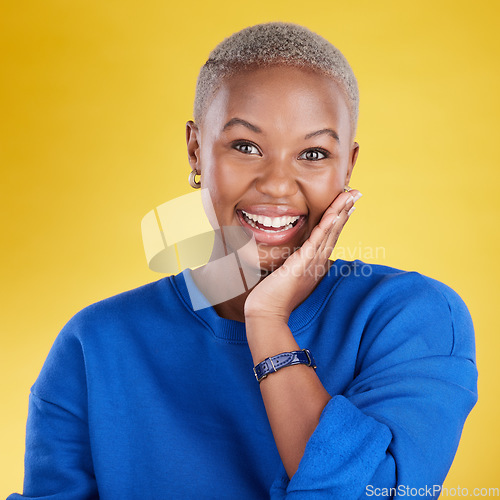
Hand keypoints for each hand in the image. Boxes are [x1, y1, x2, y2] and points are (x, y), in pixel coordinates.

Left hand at [244, 189, 361, 322]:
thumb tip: (294, 257)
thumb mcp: (288, 275)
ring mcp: (311, 263)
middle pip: (334, 231)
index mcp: (314, 263)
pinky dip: (325, 228)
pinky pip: (316, 242)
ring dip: (340, 213)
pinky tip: (333, 215)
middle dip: (345, 211)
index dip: (339, 219)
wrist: (267, 314)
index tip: (348, 205)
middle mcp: (317, 262)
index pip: (329, 237)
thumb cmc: (275, 297)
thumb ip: (294, 264)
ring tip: (350, 197)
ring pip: (328, 233)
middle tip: (356, 193)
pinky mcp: (301, 264)